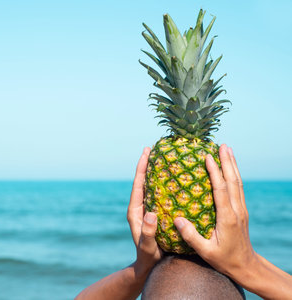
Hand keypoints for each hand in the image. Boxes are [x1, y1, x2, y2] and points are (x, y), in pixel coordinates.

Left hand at [127, 147, 162, 275]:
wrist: (147, 265)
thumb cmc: (147, 257)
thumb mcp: (148, 246)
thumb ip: (148, 233)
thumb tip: (151, 213)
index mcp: (135, 211)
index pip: (138, 184)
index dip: (141, 167)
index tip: (146, 151)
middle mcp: (140, 207)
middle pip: (144, 180)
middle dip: (149, 164)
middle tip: (157, 148)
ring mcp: (148, 209)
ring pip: (152, 186)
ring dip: (157, 172)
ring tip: (167, 158)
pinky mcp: (155, 213)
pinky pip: (160, 195)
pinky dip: (165, 184)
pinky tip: (177, 179)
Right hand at [173, 144, 256, 279]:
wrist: (246, 266)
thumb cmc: (224, 260)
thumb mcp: (206, 252)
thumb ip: (191, 236)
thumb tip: (177, 219)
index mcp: (227, 217)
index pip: (221, 189)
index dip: (215, 172)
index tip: (208, 157)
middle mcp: (236, 210)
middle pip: (233, 181)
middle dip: (227, 161)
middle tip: (221, 145)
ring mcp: (241, 209)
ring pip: (238, 182)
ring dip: (232, 165)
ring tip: (227, 150)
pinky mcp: (241, 211)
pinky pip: (238, 188)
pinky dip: (234, 174)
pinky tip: (230, 168)